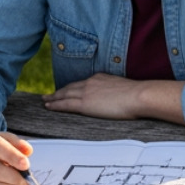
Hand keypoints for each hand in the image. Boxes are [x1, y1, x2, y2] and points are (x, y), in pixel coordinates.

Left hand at [43, 74, 184, 122]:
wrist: (139, 96)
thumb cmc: (138, 95)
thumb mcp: (126, 89)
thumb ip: (119, 93)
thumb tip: (121, 99)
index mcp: (101, 78)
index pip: (82, 83)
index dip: (72, 87)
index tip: (66, 90)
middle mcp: (91, 82)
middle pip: (70, 87)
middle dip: (59, 91)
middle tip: (49, 95)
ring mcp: (86, 92)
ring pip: (64, 95)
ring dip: (53, 97)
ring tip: (45, 100)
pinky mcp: (84, 104)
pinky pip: (65, 104)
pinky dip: (55, 104)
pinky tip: (49, 106)